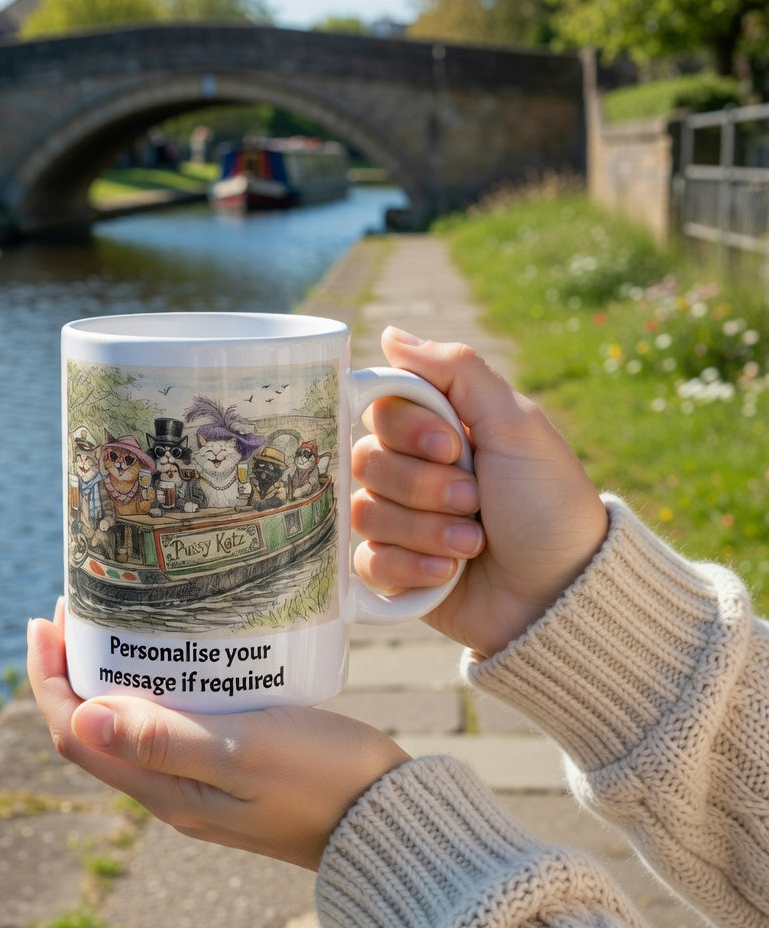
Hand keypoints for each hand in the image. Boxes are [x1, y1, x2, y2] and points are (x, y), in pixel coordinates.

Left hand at [27, 602, 409, 870]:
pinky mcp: (226, 767)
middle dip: (71, 671)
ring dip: (108, 678)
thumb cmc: (320, 778)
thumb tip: (82, 718)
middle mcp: (170, 791)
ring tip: (113, 623)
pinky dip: (152, 688)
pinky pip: (166, 726)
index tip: (45, 622)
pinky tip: (173, 656)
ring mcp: (198, 781)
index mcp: (165, 790)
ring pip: (128, 728)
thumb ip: (165, 740)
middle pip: (93, 731)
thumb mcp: (242, 752)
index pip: (77, 735)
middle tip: (78, 610)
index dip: (49, 680)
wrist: (383, 816)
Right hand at [352, 329, 608, 657]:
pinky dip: (411, 567)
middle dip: (425, 487)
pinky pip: (367, 560)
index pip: (380, 409)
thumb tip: (390, 334)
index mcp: (439, 431)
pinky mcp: (394, 570)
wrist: (562, 593)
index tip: (452, 447)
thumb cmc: (549, 503)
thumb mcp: (516, 425)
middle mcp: (413, 472)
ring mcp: (401, 522)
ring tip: (473, 543)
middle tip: (475, 500)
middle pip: (366, 461)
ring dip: (426, 530)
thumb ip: (457, 371)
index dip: (407, 430)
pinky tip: (448, 575)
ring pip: (365, 513)